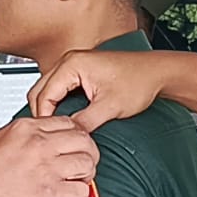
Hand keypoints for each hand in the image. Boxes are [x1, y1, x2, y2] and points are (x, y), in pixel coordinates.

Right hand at [0, 116, 97, 196]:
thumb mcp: (1, 137)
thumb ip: (27, 133)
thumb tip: (46, 136)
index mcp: (28, 128)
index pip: (69, 123)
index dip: (77, 136)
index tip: (75, 146)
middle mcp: (40, 145)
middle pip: (84, 140)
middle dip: (88, 152)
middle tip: (84, 163)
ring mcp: (46, 169)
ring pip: (87, 164)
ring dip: (86, 174)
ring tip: (77, 180)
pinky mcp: (48, 193)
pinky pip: (81, 191)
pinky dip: (80, 195)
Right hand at [28, 50, 166, 130]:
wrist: (157, 73)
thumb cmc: (139, 81)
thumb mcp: (111, 107)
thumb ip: (86, 121)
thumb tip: (69, 135)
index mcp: (73, 64)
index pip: (45, 94)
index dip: (44, 118)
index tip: (49, 136)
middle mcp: (70, 60)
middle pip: (40, 90)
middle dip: (42, 113)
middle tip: (49, 135)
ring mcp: (74, 64)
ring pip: (47, 89)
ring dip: (49, 108)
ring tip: (56, 128)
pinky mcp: (80, 71)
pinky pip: (58, 88)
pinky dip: (57, 103)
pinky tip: (65, 118)